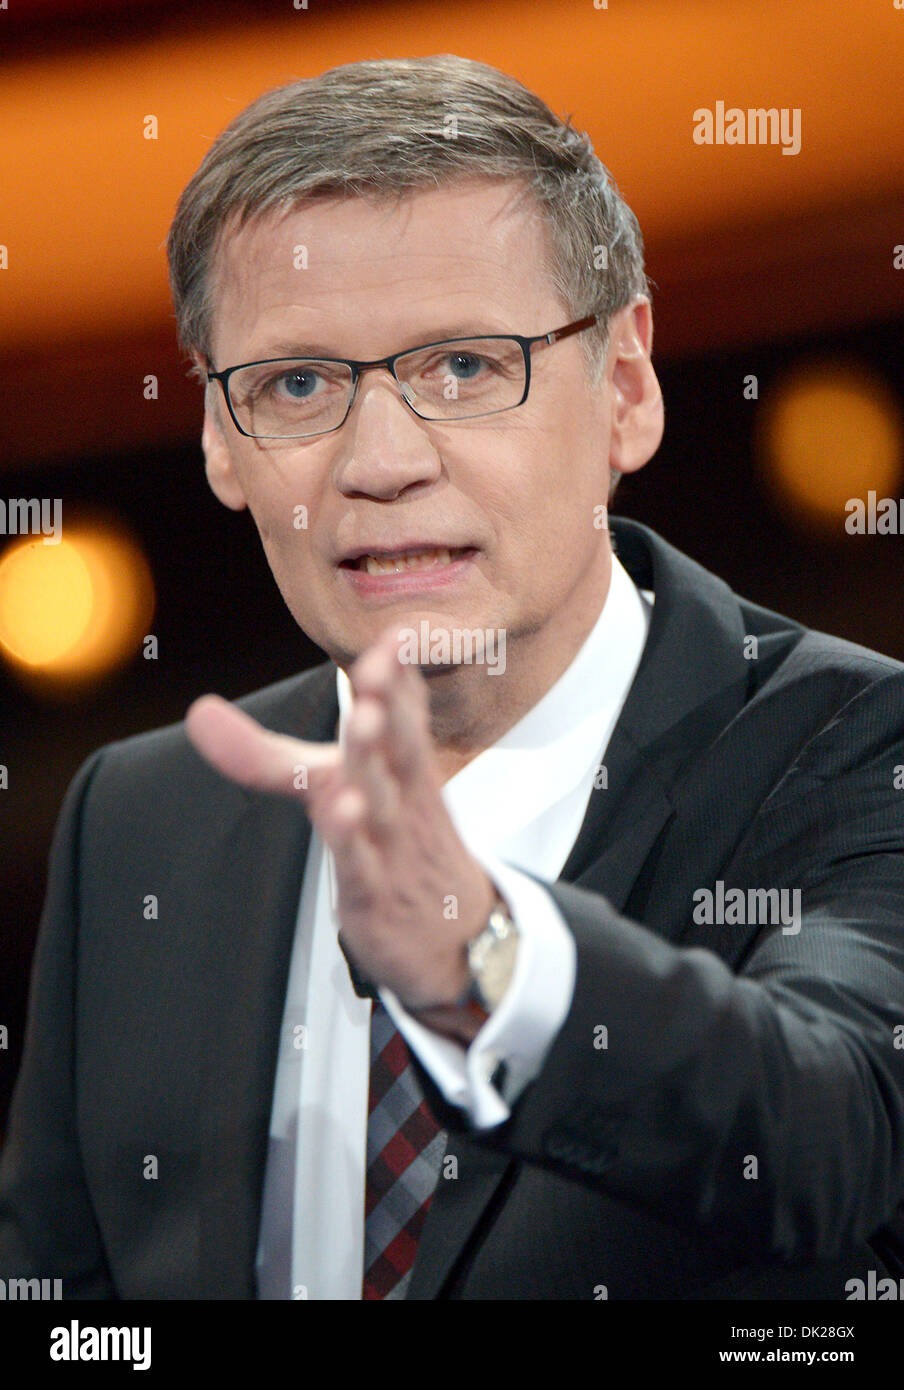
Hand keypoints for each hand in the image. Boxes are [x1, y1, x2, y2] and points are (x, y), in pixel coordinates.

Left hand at [184, 625, 497, 1016]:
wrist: (456, 937)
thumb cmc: (390, 845)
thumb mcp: (331, 794)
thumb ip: (263, 753)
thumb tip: (200, 710)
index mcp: (398, 767)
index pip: (401, 713)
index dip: (395, 676)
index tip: (393, 639)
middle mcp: (400, 797)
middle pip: (397, 746)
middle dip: (386, 705)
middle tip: (377, 672)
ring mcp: (390, 844)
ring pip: (382, 798)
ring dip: (373, 759)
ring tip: (363, 723)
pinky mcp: (375, 892)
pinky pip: (364, 863)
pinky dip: (355, 839)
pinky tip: (346, 810)